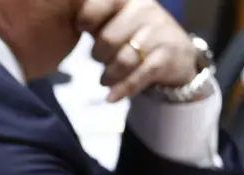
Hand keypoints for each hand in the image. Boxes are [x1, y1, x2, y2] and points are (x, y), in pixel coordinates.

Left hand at [77, 0, 196, 101]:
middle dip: (98, 55)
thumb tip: (68, 22)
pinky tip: (112, 97)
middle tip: (101, 59)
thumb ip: (92, 21)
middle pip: (108, 39)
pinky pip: (139, 76)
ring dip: (109, 75)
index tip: (81, 28)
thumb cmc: (134, 36)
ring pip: (123, 60)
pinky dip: (123, 89)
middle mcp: (146, 10)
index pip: (102, 3)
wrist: (176, 53)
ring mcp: (159, 32)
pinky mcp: (167, 56)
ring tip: (106, 79)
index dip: (86, 19)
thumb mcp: (112, 22)